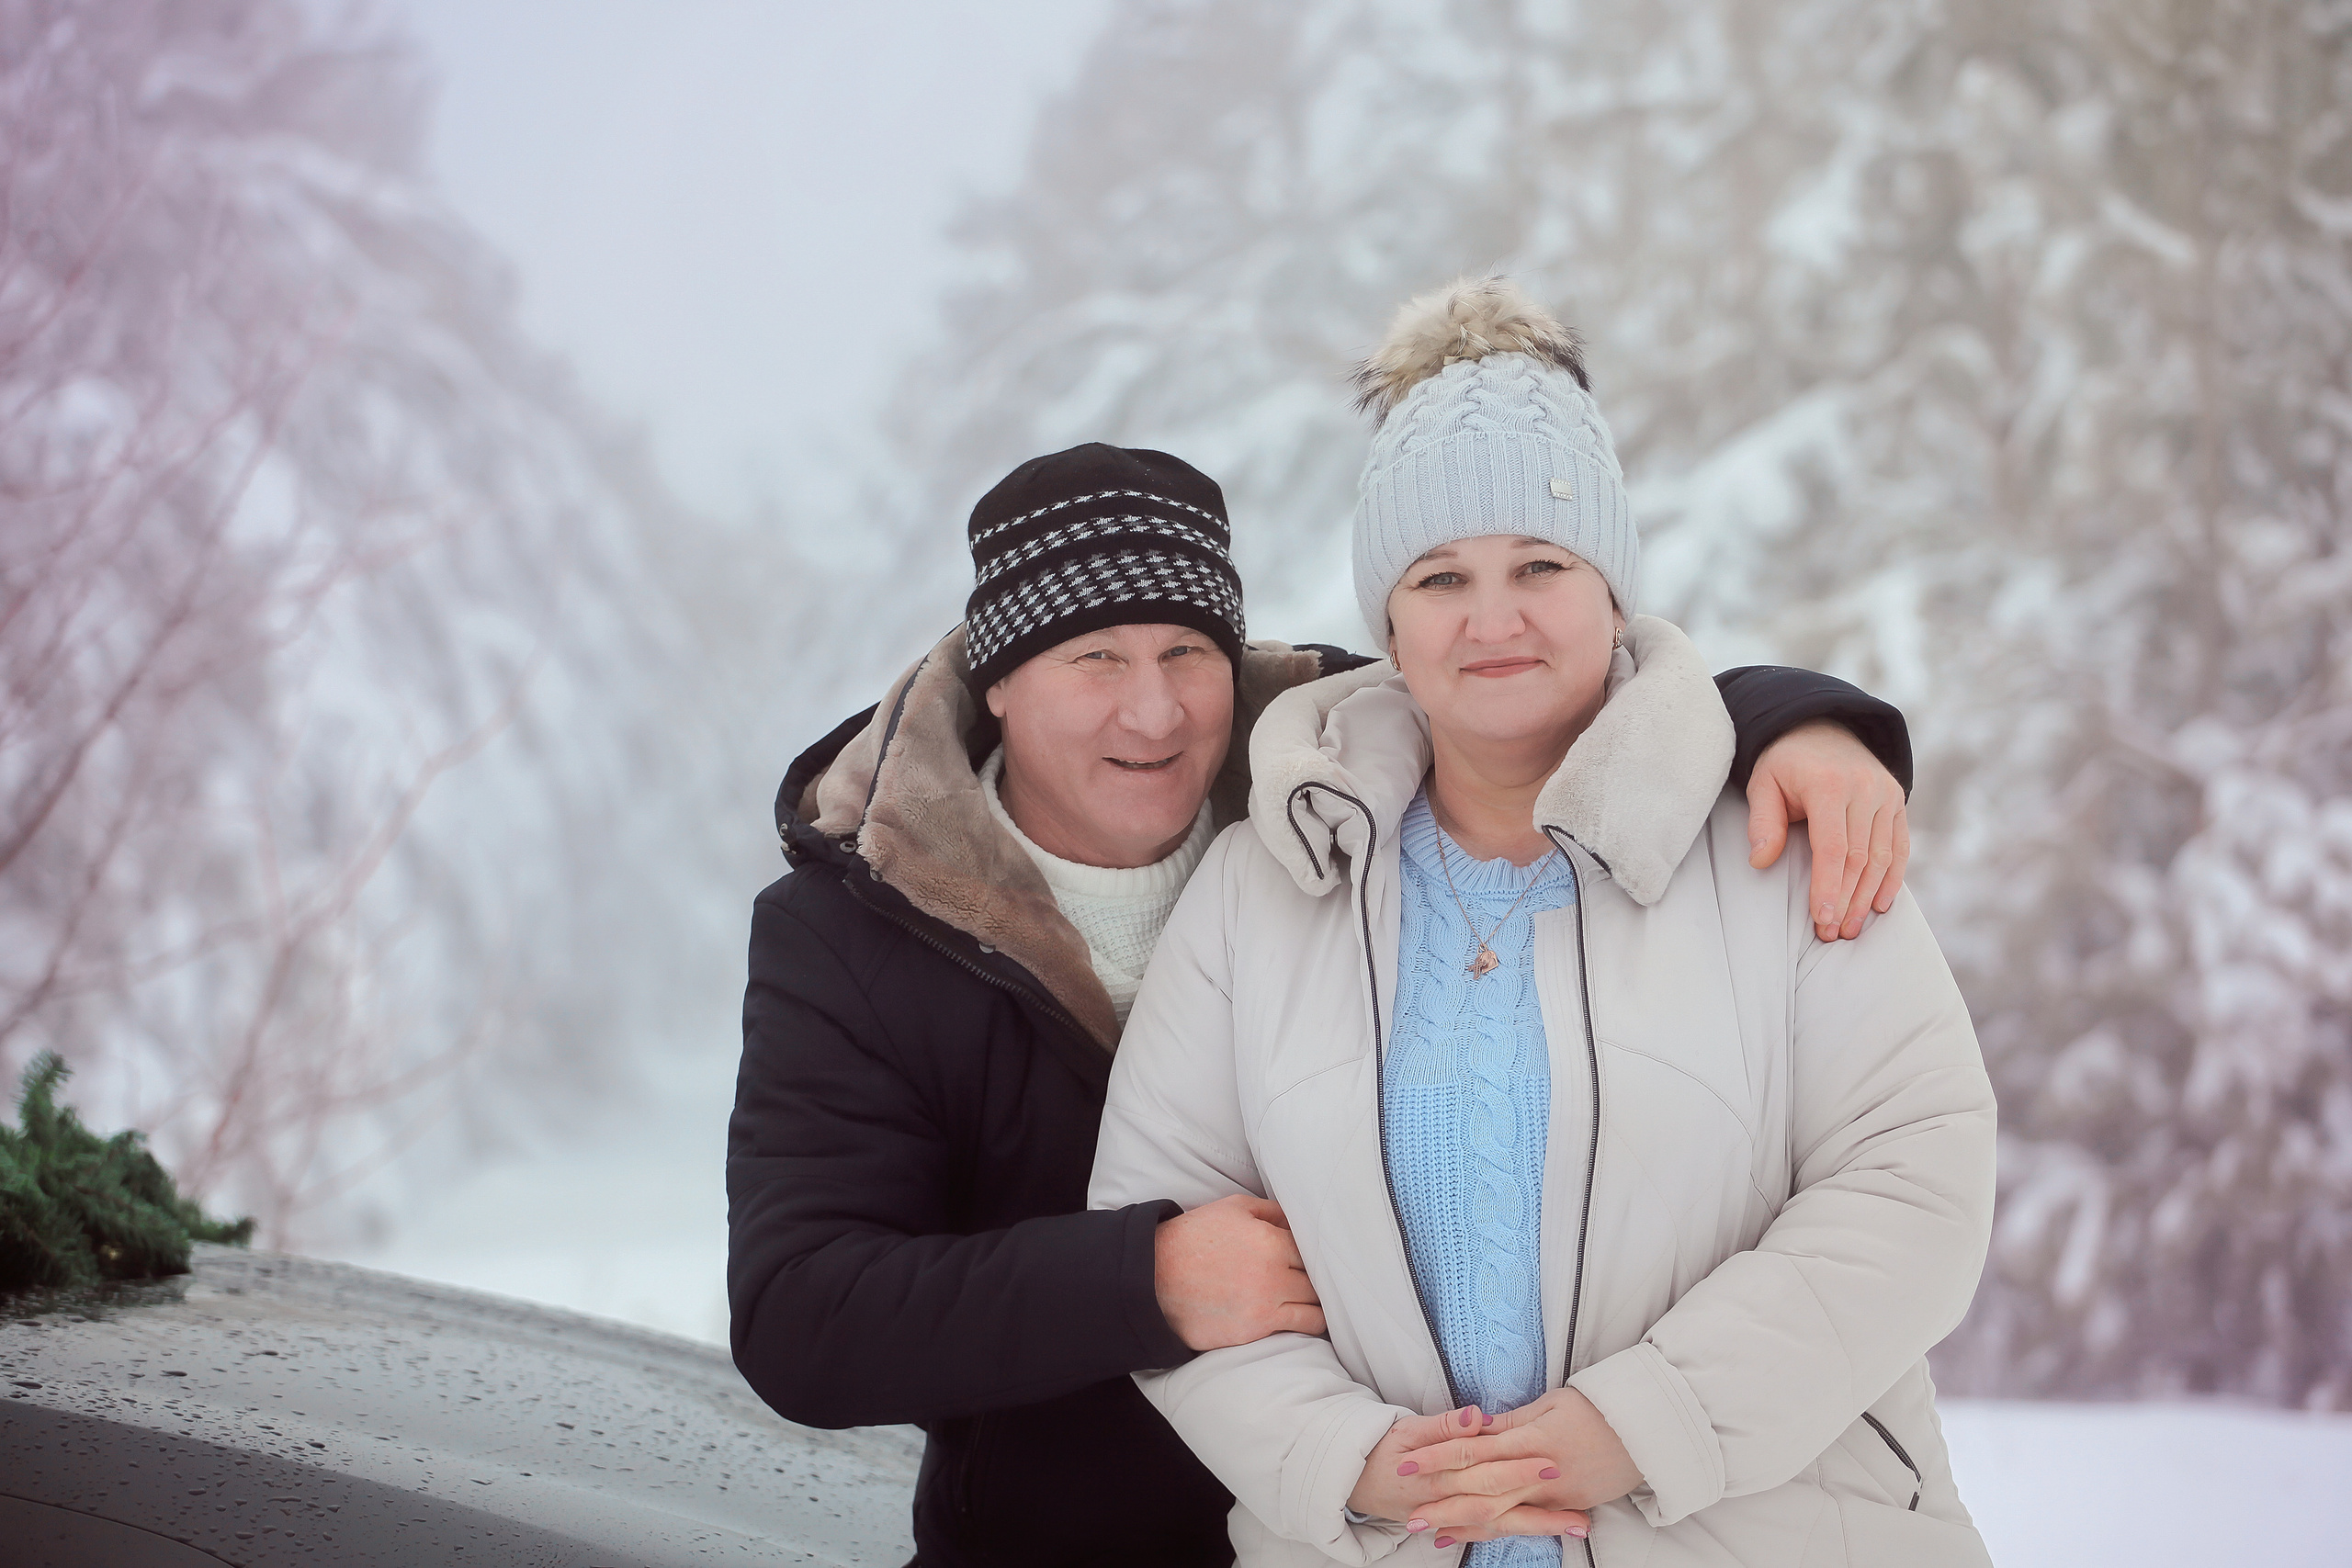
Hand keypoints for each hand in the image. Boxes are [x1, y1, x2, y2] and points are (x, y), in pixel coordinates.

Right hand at [1153, 1194, 1324, 1350]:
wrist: (1153, 1278)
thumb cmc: (1192, 1238)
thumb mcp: (1232, 1209)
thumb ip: (1271, 1211)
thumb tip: (1299, 1221)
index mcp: (1270, 1240)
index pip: (1313, 1249)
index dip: (1315, 1254)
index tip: (1315, 1259)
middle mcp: (1273, 1274)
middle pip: (1318, 1280)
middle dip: (1318, 1280)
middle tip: (1317, 1281)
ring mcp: (1265, 1305)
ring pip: (1315, 1309)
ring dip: (1318, 1304)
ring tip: (1316, 1302)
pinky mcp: (1254, 1331)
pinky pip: (1298, 1328)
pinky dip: (1307, 1324)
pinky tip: (1307, 1319)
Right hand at [1348, 1405, 1590, 1549]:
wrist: (1354, 1482)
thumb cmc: (1383, 1449)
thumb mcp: (1405, 1429)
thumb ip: (1441, 1424)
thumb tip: (1473, 1416)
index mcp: (1438, 1470)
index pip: (1484, 1467)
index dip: (1517, 1465)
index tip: (1551, 1461)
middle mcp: (1450, 1497)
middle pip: (1500, 1504)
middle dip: (1541, 1508)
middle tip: (1580, 1506)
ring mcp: (1453, 1514)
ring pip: (1500, 1523)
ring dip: (1540, 1526)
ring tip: (1578, 1524)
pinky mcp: (1454, 1522)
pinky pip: (1486, 1532)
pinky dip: (1516, 1533)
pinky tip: (1546, 1533)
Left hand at [1383, 1388, 1635, 1544]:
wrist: (1646, 1431)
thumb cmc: (1597, 1408)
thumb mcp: (1551, 1403)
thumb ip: (1511, 1420)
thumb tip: (1476, 1426)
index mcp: (1528, 1439)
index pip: (1472, 1450)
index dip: (1437, 1459)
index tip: (1407, 1464)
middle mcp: (1537, 1473)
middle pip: (1481, 1492)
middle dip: (1442, 1504)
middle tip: (1409, 1517)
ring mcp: (1554, 1495)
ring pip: (1501, 1515)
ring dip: (1465, 1525)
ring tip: (1433, 1534)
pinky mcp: (1569, 1507)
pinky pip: (1527, 1523)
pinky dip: (1499, 1531)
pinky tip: (1477, 1536)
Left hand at [1746, 718, 1909, 941]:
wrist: (1821, 727)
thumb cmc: (1786, 763)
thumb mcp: (1763, 783)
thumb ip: (1763, 822)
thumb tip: (1761, 861)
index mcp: (1829, 784)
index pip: (1832, 847)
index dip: (1828, 886)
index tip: (1822, 918)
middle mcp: (1865, 788)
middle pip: (1859, 858)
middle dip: (1846, 900)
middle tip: (1833, 933)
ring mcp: (1886, 794)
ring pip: (1882, 857)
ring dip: (1867, 897)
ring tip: (1851, 928)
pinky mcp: (1898, 801)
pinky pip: (1900, 846)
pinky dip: (1893, 878)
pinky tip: (1880, 905)